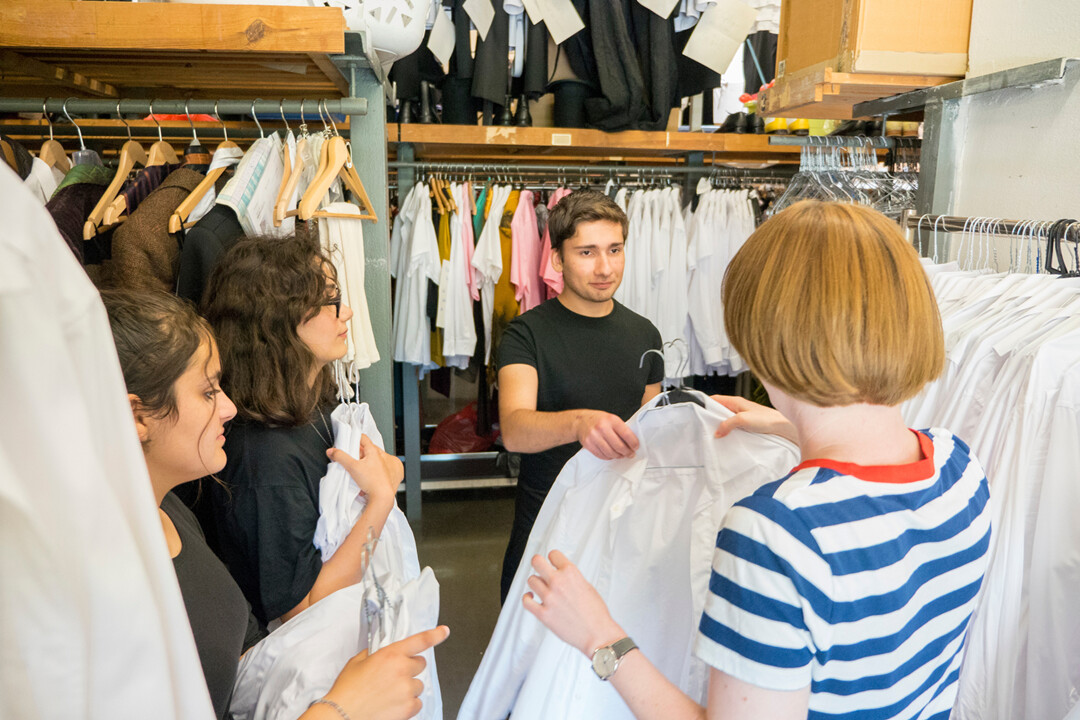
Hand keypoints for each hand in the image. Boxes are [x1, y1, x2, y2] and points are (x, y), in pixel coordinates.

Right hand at [318, 626, 449, 719]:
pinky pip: (417, 702)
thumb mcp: (357, 662)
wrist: (342, 716)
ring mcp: (407, 690)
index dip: (435, 635)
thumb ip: (375, 653)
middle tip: (393, 677)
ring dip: (408, 688)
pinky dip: (408, 704)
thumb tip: (384, 653)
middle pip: (420, 664)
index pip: (419, 640)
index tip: (444, 631)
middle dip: (409, 668)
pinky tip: (392, 705)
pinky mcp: (409, 708)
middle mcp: (402, 670)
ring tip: (388, 694)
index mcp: (391, 654)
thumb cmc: (347, 691)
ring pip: (418, 685)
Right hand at [328, 434, 403, 504]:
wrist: (382, 496)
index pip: (364, 438)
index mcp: (374, 451)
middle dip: (360, 453)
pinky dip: (374, 470)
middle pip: (368, 449)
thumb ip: (340, 457)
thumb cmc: (372, 482)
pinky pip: (381, 467)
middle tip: (352, 458)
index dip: (355, 438)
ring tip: (360, 469)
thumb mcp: (352, 467)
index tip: (349, 441)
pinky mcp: (390, 473)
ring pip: (375, 459)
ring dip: (367, 462)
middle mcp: (382, 456)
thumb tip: (332, 451)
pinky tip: (368, 476)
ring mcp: (388, 464)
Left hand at [523, 550, 623, 657]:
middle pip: (536, 562)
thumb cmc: (596, 613)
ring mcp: (549, 598)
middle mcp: (558, 583)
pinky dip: (527, 598)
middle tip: (539, 568)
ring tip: (540, 588)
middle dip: (538, 563)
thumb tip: (561, 574)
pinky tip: (532, 598)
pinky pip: (526, 601)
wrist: (597, 634)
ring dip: (536, 583)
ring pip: (531, 580)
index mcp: (571, 573)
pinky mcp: (543, 614)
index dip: (552, 559)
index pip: (553, 554)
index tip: (552, 563)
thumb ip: (572, 578)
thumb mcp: (587, 586)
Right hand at [574, 411, 638, 459]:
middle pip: (619, 446)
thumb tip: (632, 443)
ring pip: (611, 453)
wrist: (580, 421)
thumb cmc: (599, 420)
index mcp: (611, 419)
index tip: (636, 447)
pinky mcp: (588, 444)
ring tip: (621, 455)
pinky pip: (602, 455)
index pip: (626, 434)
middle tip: (630, 454)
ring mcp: (594, 436)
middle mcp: (602, 427)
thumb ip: (621, 428)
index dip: (633, 443)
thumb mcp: (611, 418)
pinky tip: (612, 454)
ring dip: (618, 456)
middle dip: (627, 452)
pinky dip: (609, 457)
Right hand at [711, 395, 796, 443]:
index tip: (697, 410)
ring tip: (715, 433)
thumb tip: (717, 431)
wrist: (782, 427)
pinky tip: (727, 437)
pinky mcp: (747, 425)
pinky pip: (733, 426)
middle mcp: (738, 407)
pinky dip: (729, 431)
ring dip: (721, 425)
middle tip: (704, 425)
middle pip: (719, 410)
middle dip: (712, 417)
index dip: (705, 403)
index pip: (715, 399)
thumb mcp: (742, 420)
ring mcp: (743, 416)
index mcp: (736, 401)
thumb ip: (727, 424)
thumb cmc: (767, 419)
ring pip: (726, 419)